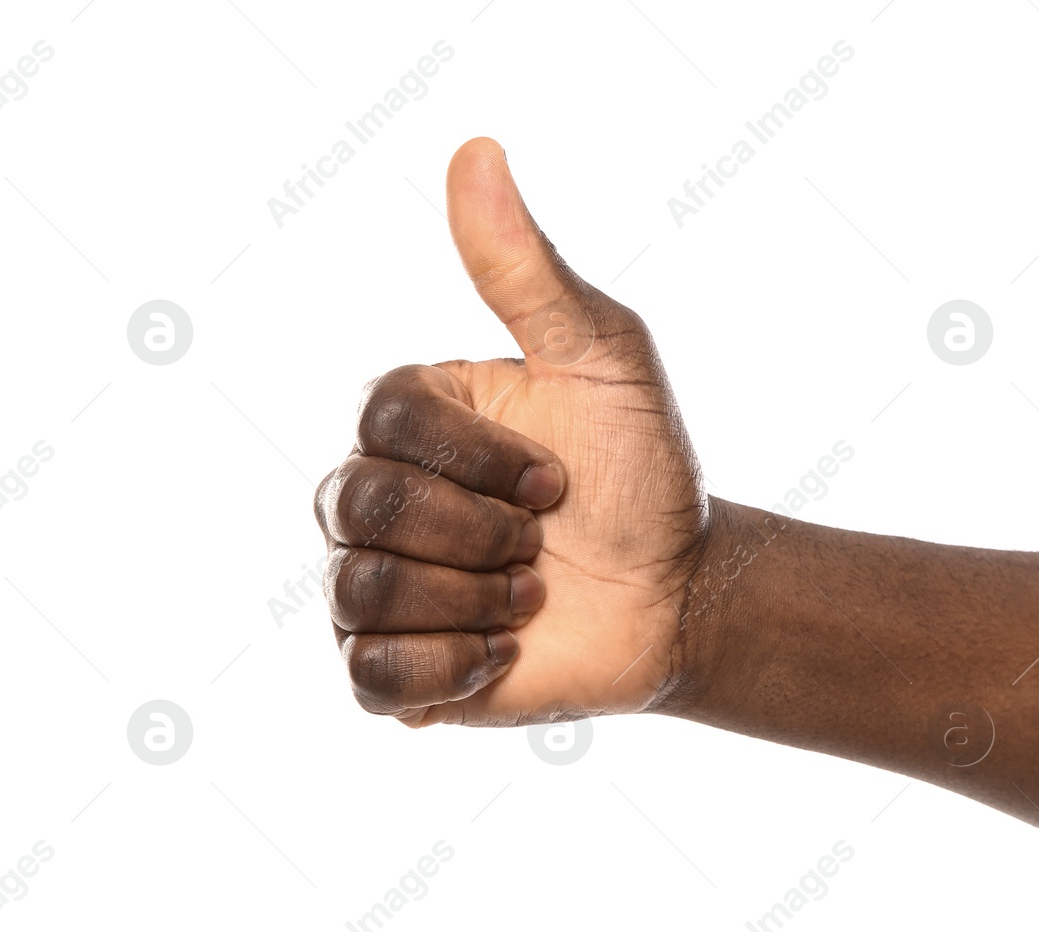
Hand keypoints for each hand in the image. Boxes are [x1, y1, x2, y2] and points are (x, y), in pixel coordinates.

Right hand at [314, 137, 708, 726]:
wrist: (679, 593)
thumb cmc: (644, 471)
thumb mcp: (606, 358)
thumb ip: (529, 271)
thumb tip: (475, 148)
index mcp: (415, 416)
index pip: (382, 417)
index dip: (479, 459)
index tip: (559, 479)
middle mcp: (378, 492)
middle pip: (360, 506)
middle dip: (479, 531)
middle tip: (545, 542)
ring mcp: (377, 582)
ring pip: (358, 591)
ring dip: (474, 598)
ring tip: (533, 594)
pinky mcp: (394, 668)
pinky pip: (366, 676)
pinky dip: (445, 668)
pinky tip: (501, 650)